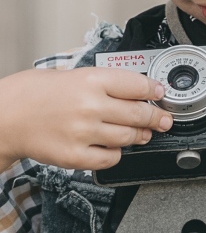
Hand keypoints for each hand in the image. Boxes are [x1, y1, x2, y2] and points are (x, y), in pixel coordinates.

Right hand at [0, 67, 172, 171]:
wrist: (6, 116)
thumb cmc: (36, 94)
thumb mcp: (72, 74)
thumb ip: (104, 84)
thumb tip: (137, 92)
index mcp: (90, 80)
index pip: (138, 85)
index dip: (155, 90)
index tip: (161, 94)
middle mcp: (90, 105)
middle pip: (139, 113)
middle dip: (157, 118)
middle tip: (164, 119)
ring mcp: (83, 132)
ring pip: (129, 137)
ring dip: (140, 136)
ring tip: (142, 133)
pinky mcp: (75, 156)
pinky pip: (110, 158)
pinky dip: (117, 154)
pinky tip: (113, 147)